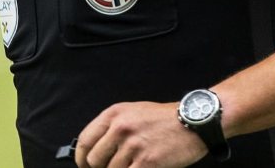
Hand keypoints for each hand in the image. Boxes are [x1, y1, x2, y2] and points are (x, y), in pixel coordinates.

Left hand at [75, 101, 206, 167]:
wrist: (193, 122)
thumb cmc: (163, 118)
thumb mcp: (132, 112)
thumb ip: (112, 127)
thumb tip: (95, 150)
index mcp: (113, 114)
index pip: (84, 141)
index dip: (81, 158)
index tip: (84, 166)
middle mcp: (120, 128)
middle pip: (94, 160)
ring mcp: (133, 145)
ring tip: (133, 165)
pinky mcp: (146, 161)